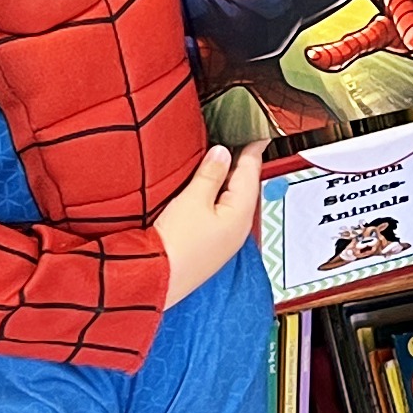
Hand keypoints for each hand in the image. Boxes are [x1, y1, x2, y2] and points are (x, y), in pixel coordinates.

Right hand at [156, 142, 266, 304]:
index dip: (252, 151)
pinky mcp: (211, 245)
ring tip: (220, 160)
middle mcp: (238, 227)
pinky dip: (217, 197)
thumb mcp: (193, 199)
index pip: (251, 173)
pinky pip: (221, 213)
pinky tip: (207, 191)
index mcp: (240, 213)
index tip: (257, 134)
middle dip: (241, 164)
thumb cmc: (175, 243)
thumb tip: (223, 153)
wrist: (155, 279)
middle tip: (237, 140)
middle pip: (245, 187)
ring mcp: (225, 238)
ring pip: (232, 200)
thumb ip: (210, 174)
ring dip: (227, 181)